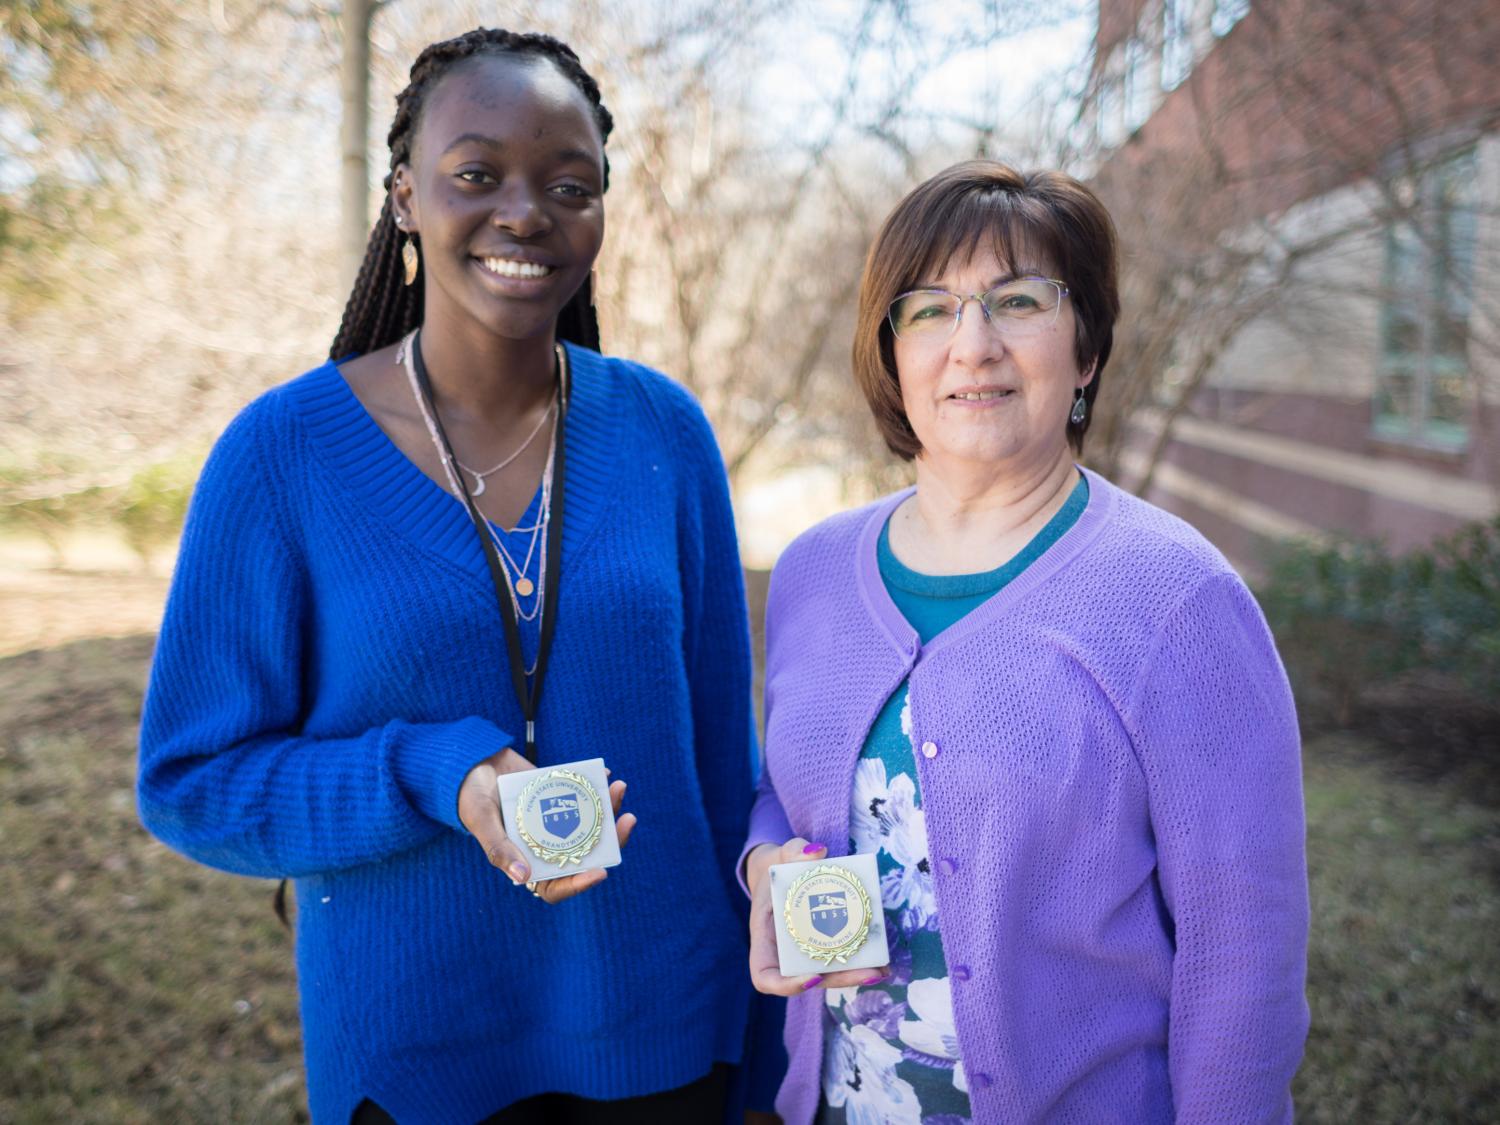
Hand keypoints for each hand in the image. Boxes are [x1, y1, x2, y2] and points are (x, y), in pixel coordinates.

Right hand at [457, 748, 636, 904]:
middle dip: (611, 839)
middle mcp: (545, 845)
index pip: (557, 885)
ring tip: (618, 788)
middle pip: (585, 853)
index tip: (601, 871)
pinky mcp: (560, 797)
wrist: (472, 761)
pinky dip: (597, 787)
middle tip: (626, 819)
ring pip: (591, 824)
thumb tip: (522, 877)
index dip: (580, 883)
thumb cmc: (470, 796)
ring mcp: (555, 821)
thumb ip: (499, 848)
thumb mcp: (481, 820)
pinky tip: (606, 774)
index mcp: (525, 861)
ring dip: (609, 809)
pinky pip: (584, 797)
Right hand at [746, 838, 887, 995]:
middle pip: (809, 979)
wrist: (780, 872)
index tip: (814, 975)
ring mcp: (805, 952)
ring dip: (855, 974)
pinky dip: (859, 958)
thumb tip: (817, 852)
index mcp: (765, 938)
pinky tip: (881, 955)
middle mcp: (784, 952)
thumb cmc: (775, 869)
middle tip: (871, 973)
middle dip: (841, 979)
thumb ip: (792, 851)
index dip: (786, 985)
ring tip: (882, 969)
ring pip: (828, 973)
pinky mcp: (824, 945)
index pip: (765, 976)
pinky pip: (839, 957)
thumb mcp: (779, 855)